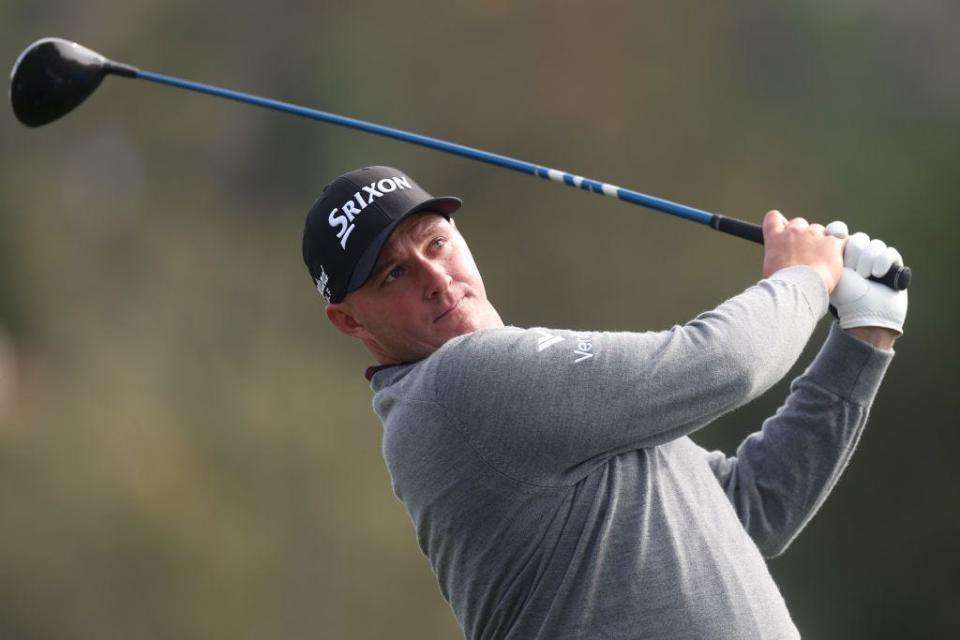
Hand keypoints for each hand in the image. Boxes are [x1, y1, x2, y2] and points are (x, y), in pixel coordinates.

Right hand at [762, 210, 843, 291]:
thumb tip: (782, 260)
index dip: (780, 223)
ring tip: (822, 261)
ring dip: (822, 242)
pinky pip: (842, 240)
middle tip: (806, 252)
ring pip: (821, 231)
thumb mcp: (770, 268)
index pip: (774, 217)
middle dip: (803, 235)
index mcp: (775, 238)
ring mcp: (814, 235)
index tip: (785, 231)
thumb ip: (778, 256)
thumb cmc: (782, 285)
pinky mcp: (832, 243)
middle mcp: (794, 232)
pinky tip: (839, 259)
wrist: (798, 290)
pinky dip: (841, 247)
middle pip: (800, 223)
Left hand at [825, 221, 907, 336]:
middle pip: (858, 239)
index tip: (836, 237)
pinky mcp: (893, 264)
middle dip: (854, 254)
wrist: (865, 316)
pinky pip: (889, 252)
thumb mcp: (831, 273)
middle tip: (852, 271)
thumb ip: (826, 254)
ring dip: (867, 260)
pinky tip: (878, 274)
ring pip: (874, 245)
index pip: (839, 231)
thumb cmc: (844, 297)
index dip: (838, 234)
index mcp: (839, 254)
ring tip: (864, 276)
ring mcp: (876, 259)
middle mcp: (858, 254)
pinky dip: (882, 262)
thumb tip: (828, 231)